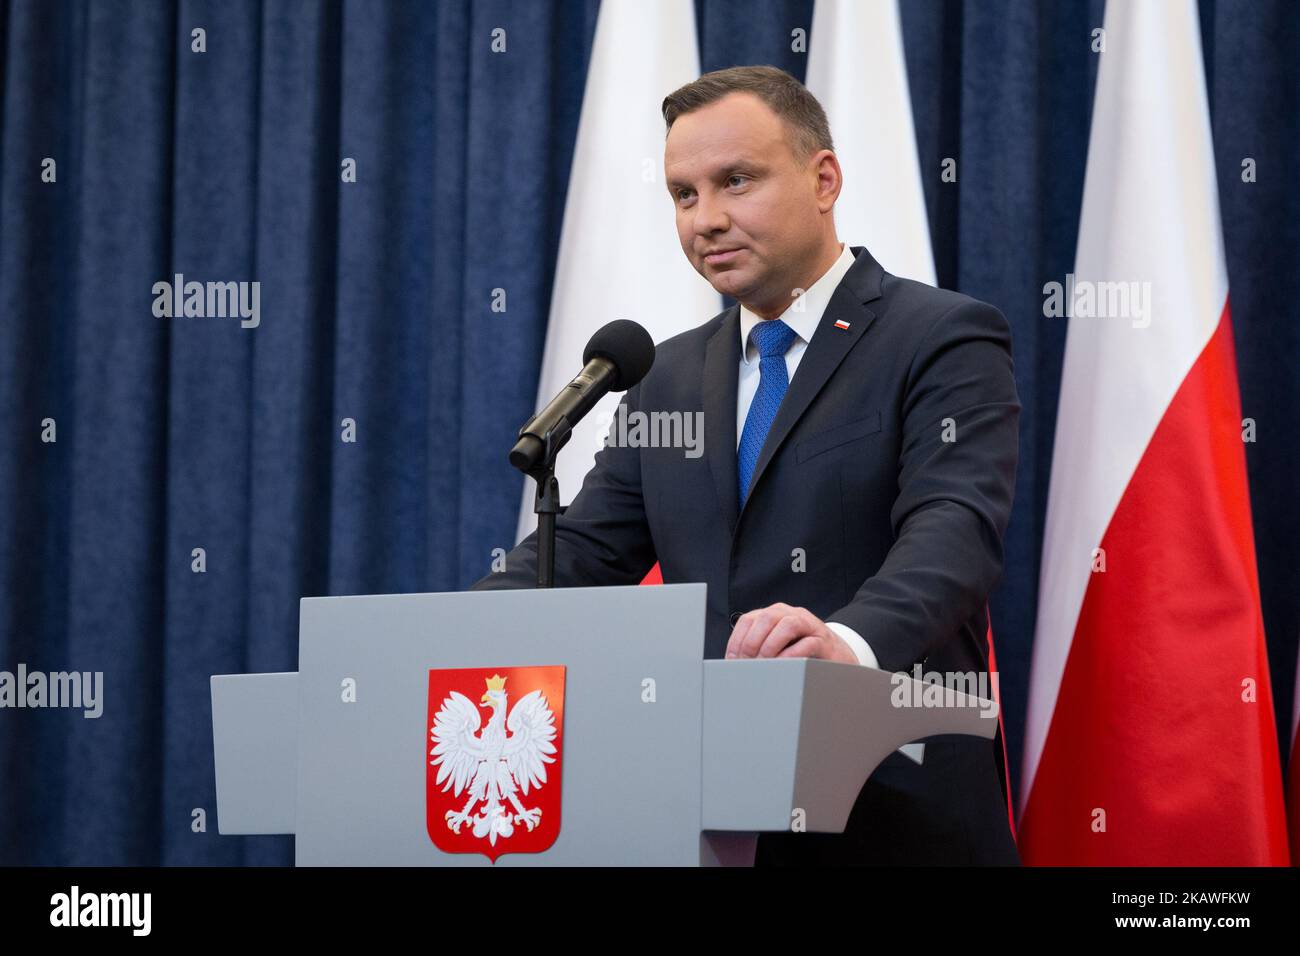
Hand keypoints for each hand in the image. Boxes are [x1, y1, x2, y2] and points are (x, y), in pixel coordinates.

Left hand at [725, 603, 857, 662]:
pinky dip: (792, 655)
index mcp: (774, 615)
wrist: (838, 655)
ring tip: (765, 664)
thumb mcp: (776, 646)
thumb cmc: (802, 652)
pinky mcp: (823, 640)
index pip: (748, 620)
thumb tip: (734, 664)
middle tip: (747, 664)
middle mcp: (790, 614)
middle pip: (766, 618)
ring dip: (771, 646)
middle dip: (752, 642)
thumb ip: (757, 649)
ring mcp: (808, 624)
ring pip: (786, 625)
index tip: (732, 660)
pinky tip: (784, 666)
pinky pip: (807, 643)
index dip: (737, 640)